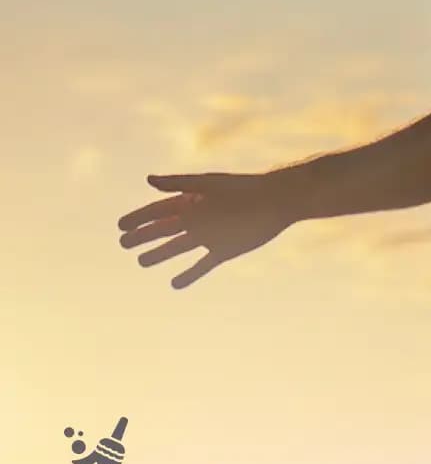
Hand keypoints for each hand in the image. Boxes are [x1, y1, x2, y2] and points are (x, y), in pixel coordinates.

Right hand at [118, 170, 294, 288]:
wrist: (276, 201)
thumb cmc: (242, 189)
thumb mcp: (208, 185)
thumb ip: (179, 184)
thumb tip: (148, 179)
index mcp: (193, 199)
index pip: (160, 210)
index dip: (140, 217)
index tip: (120, 225)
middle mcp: (199, 217)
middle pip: (166, 228)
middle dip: (144, 235)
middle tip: (123, 243)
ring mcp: (210, 235)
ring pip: (179, 246)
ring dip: (160, 253)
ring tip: (141, 261)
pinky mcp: (224, 250)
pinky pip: (202, 265)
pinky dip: (189, 274)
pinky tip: (174, 283)